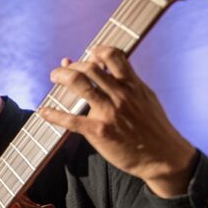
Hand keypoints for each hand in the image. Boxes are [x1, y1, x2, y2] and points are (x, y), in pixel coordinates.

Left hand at [38, 45, 196, 197]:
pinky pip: (70, 120)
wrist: (163, 157)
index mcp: (133, 85)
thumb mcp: (145, 98)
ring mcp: (109, 113)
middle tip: (62, 71)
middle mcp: (120, 95)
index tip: (89, 53)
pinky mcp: (99, 131)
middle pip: (90, 67)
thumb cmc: (152, 126)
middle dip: (71, 66)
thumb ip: (126, 82)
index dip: (97, 51)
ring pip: (79, 84)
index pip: (113, 56)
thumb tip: (106, 67)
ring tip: (54, 77)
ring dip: (61, 77)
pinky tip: (44, 112)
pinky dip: (53, 114)